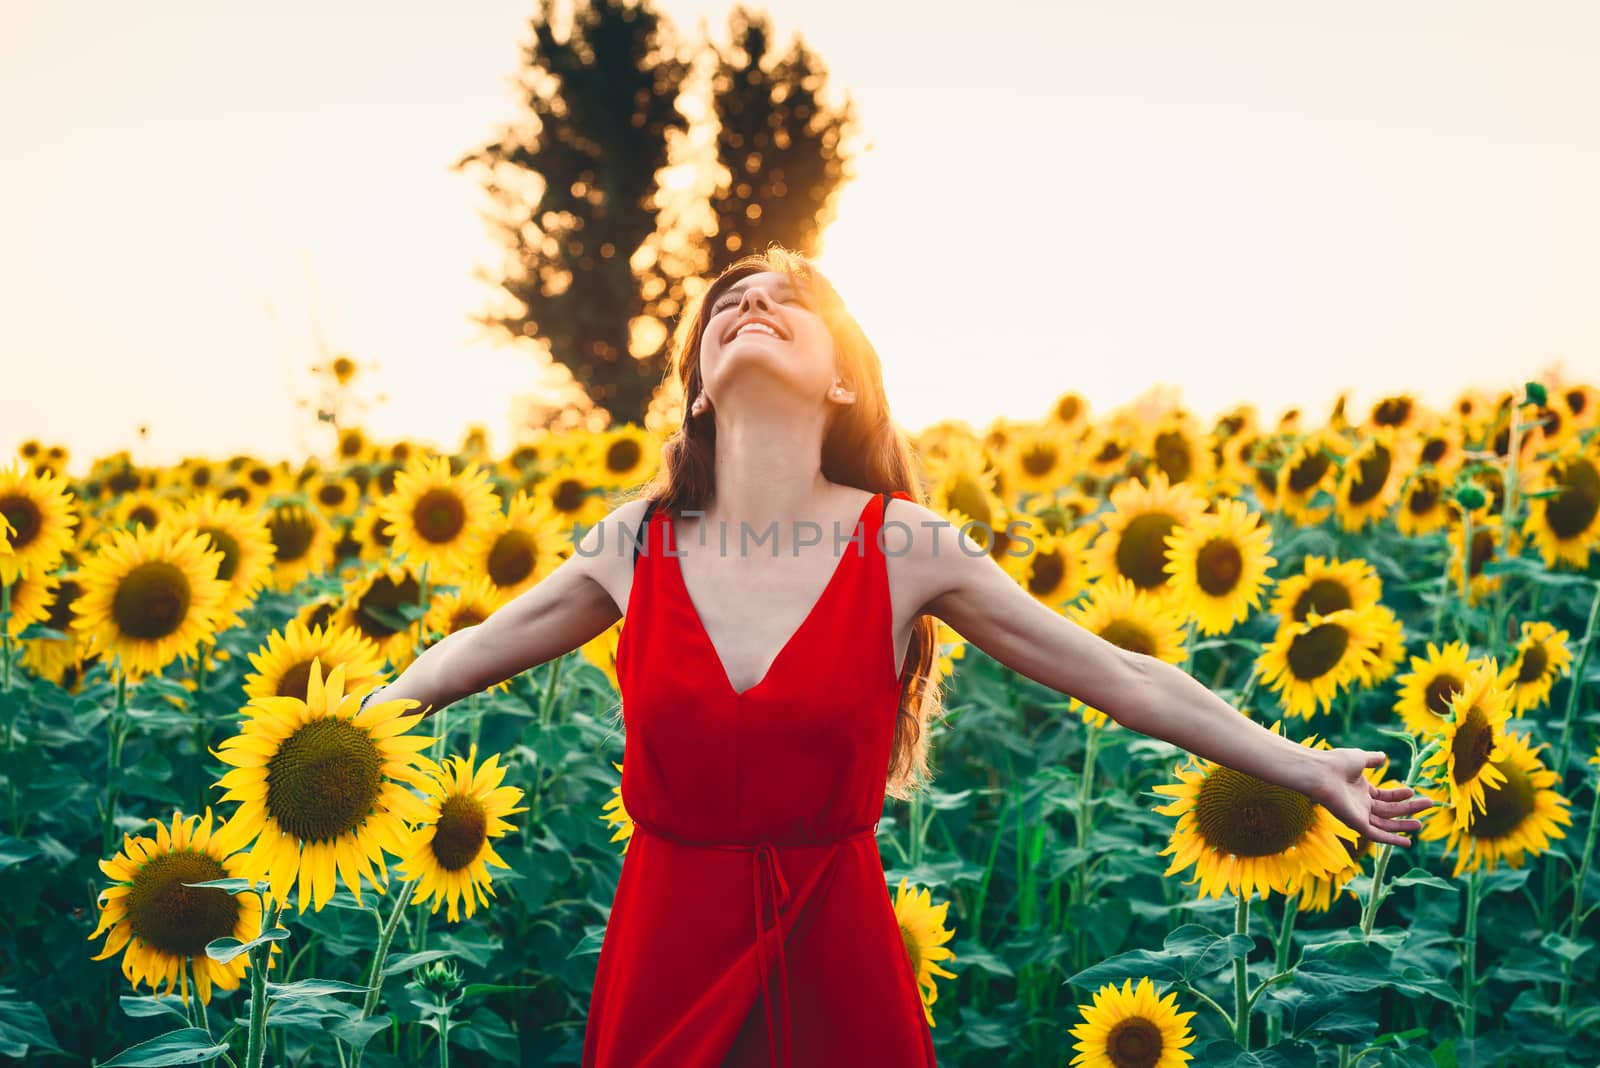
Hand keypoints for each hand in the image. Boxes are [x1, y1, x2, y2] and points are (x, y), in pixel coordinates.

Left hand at [1313, 748, 1434, 847]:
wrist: (1320, 772)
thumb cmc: (1336, 763)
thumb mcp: (1359, 758)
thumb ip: (1372, 758)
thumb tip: (1383, 756)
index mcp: (1361, 790)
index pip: (1385, 797)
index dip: (1400, 795)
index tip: (1413, 791)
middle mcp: (1360, 804)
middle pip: (1389, 811)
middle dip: (1409, 809)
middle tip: (1429, 804)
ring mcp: (1358, 814)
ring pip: (1385, 824)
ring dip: (1403, 826)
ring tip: (1421, 824)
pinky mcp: (1356, 823)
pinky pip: (1376, 835)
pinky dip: (1391, 840)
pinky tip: (1407, 842)